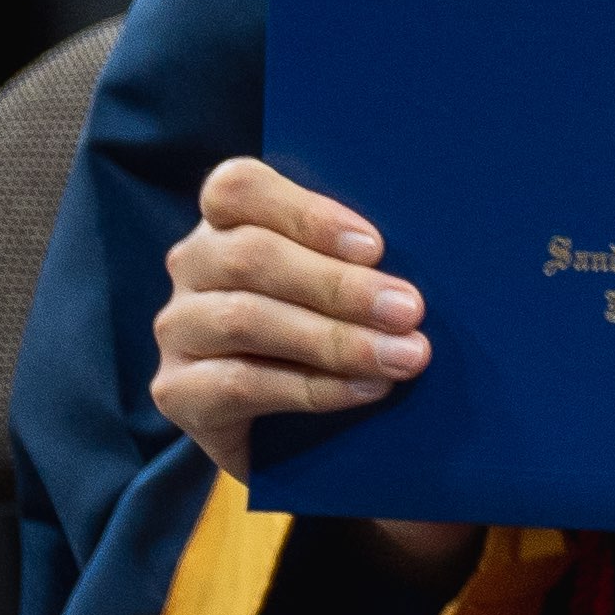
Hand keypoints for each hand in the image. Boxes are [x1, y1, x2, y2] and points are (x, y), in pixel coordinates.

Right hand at [144, 161, 472, 581]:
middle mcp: (193, 265)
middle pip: (252, 256)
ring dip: (335, 340)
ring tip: (404, 356)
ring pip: (245, 319)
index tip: (376, 246)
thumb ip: (366, 259)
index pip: (239, 188)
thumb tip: (438, 254)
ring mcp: (178, 327)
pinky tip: (367, 390)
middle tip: (410, 310)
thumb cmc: (337, 328)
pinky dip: (312, 387)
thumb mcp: (351, 283)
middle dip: (340, 286)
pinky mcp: (176, 390)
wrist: (295, 426)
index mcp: (230, 220)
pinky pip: (239, 383)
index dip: (307, 213)